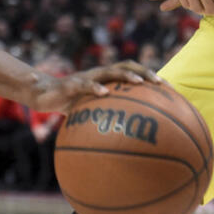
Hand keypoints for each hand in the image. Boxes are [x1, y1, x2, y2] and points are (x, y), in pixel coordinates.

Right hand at [26, 60, 161, 112]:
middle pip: (127, 66)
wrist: (42, 95)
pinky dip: (95, 87)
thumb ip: (106, 120)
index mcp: (106, 80)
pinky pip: (85, 84)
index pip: (133, 72)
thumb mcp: (89, 113)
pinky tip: (104, 93)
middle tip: (161, 84)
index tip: (170, 90)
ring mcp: (86, 77)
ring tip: (139, 83)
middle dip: (145, 72)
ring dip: (126, 75)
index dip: (151, 78)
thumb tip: (128, 147)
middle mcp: (100, 75)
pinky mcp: (71, 83)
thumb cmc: (69, 105)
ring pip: (110, 70)